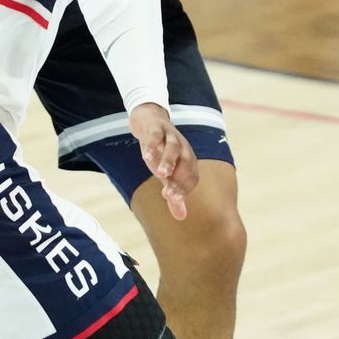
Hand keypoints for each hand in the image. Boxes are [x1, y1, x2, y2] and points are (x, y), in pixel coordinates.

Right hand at [129, 103, 198, 220]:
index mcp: (187, 159)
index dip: (184, 188)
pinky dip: (152, 146)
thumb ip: (173, 194)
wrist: (150, 120)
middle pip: (186, 163)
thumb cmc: (160, 150)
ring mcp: (170, 135)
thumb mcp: (167, 172)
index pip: (192, 176)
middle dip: (178, 178)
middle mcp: (182, 147)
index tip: (173, 199)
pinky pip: (155, 136)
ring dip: (168, 161)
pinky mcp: (156, 127)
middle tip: (168, 194)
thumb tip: (182, 217)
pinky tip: (146, 157)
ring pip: (173, 147)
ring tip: (161, 175)